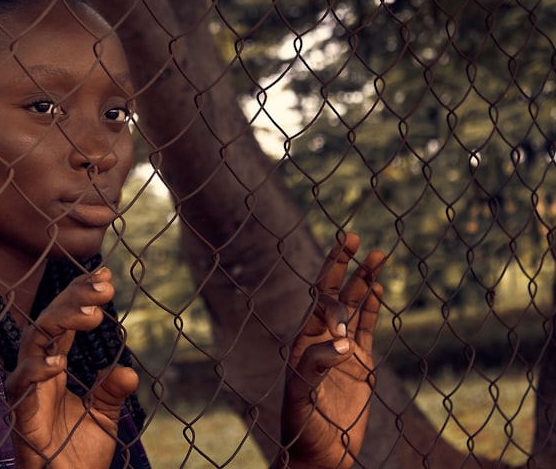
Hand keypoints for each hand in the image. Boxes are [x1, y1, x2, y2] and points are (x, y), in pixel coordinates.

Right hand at [5, 267, 138, 468]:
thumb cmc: (77, 455)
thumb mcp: (103, 417)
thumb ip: (111, 391)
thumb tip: (128, 370)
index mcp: (53, 366)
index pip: (64, 322)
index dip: (80, 297)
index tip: (105, 276)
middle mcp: (37, 371)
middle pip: (48, 321)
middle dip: (74, 299)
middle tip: (103, 286)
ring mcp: (26, 389)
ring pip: (34, 341)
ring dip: (61, 323)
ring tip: (92, 315)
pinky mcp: (20, 413)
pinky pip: (21, 385)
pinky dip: (38, 371)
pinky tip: (59, 363)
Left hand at [280, 232, 385, 468]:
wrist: (320, 452)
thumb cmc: (302, 423)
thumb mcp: (302, 393)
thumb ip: (317, 366)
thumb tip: (344, 343)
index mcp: (304, 339)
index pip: (319, 296)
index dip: (330, 270)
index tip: (344, 247)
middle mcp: (322, 338)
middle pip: (336, 293)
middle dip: (344, 265)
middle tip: (355, 235)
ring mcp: (343, 349)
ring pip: (356, 307)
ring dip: (365, 282)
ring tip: (379, 255)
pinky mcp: (360, 364)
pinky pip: (368, 329)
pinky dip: (373, 309)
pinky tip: (379, 288)